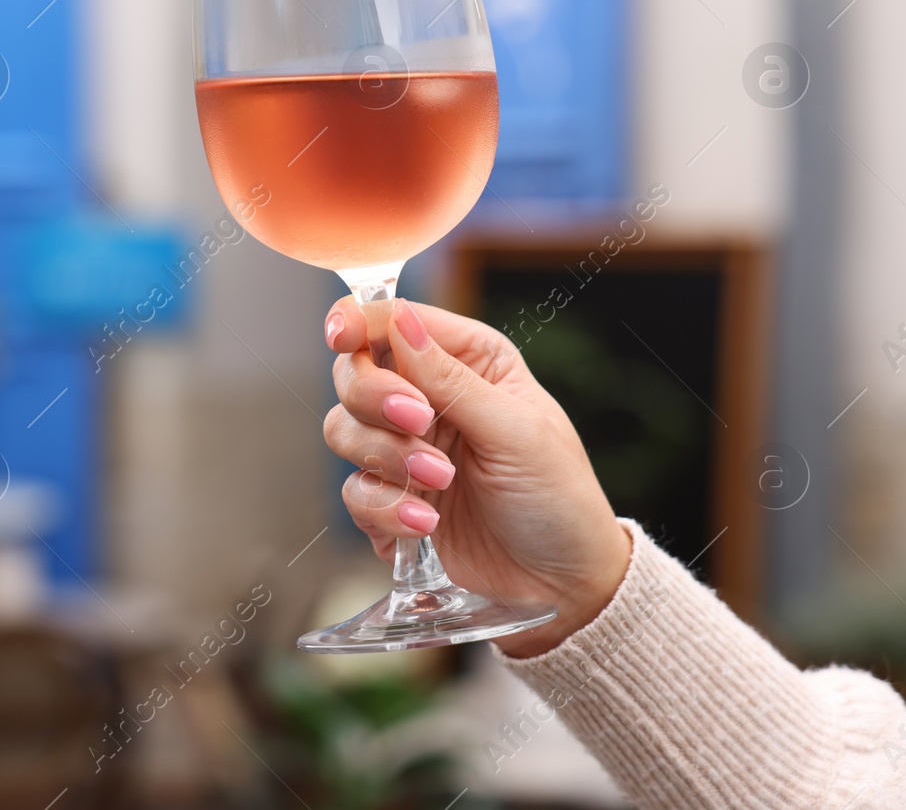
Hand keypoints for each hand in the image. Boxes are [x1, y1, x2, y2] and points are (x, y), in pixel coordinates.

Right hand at [323, 296, 631, 656]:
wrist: (563, 585)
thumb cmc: (558, 498)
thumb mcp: (516, 431)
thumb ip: (451, 380)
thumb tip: (399, 319)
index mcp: (468, 362)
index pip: (394, 323)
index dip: (358, 322)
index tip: (341, 336)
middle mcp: (429, 399)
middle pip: (354, 374)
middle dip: (375, 399)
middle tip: (418, 423)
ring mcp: (405, 451)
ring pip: (344, 430)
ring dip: (388, 458)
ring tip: (440, 482)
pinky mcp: (392, 501)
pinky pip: (355, 493)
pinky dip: (385, 509)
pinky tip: (427, 524)